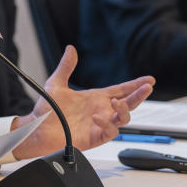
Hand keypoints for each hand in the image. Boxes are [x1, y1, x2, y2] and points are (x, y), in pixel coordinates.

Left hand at [11, 46, 153, 157]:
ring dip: (124, 110)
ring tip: (118, 101)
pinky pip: (108, 132)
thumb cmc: (46, 110)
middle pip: (127, 103)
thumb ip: (66, 67)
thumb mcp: (56, 84)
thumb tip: (71, 49)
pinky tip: (99, 116)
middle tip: (147, 87)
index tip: (149, 79)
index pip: (121, 90)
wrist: (36, 128)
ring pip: (122, 118)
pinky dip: (106, 124)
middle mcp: (100, 111)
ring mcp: (98, 124)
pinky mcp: (94, 137)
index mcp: (95, 98)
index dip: (135, 85)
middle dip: (139, 95)